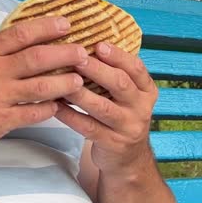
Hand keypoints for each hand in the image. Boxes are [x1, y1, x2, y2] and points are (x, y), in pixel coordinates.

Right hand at [0, 16, 86, 161]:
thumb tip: (20, 39)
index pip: (21, 33)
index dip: (47, 27)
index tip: (66, 24)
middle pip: (38, 57)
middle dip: (65, 53)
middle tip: (83, 52)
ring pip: (41, 86)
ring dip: (65, 82)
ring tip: (79, 80)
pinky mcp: (0, 121)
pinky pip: (34, 112)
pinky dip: (49, 108)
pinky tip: (58, 105)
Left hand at [54, 42, 157, 174]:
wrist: (128, 159)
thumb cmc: (119, 115)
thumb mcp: (126, 95)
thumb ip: (113, 73)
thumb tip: (84, 43)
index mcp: (146, 90)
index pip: (136, 68)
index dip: (118, 55)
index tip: (99, 44)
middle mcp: (141, 108)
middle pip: (120, 84)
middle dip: (98, 70)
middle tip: (77, 58)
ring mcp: (128, 127)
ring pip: (102, 107)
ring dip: (80, 93)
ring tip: (62, 81)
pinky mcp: (113, 144)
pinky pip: (89, 128)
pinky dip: (71, 116)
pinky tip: (55, 106)